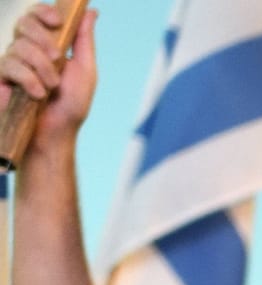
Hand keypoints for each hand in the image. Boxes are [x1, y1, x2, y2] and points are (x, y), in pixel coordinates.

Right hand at [0, 6, 94, 153]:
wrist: (56, 135)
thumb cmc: (71, 106)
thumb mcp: (84, 71)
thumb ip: (84, 40)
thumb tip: (92, 11)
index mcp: (46, 45)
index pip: (36, 15)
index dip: (43, 12)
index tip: (57, 21)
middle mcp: (27, 50)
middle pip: (24, 24)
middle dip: (43, 40)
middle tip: (57, 59)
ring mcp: (12, 63)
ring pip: (19, 46)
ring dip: (41, 68)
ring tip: (51, 88)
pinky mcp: (1, 78)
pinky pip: (9, 65)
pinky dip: (28, 79)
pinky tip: (38, 93)